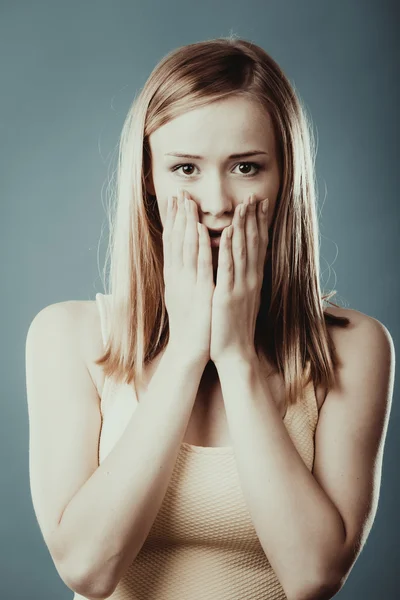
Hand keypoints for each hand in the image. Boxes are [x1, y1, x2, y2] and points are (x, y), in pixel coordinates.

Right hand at [163, 189, 213, 365]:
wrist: (190, 350)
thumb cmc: (191, 324)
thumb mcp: (184, 295)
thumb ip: (184, 276)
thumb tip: (184, 259)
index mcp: (174, 278)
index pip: (172, 243)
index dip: (173, 221)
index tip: (174, 200)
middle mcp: (177, 278)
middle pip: (176, 241)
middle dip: (178, 215)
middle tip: (179, 191)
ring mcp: (188, 284)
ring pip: (186, 248)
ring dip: (187, 223)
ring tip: (188, 201)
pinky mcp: (200, 293)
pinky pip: (200, 266)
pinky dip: (200, 246)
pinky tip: (201, 230)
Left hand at [210, 193, 269, 364]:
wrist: (235, 352)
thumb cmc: (235, 326)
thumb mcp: (243, 298)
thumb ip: (244, 278)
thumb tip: (245, 261)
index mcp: (253, 280)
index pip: (258, 246)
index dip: (260, 223)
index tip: (261, 203)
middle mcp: (250, 280)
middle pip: (254, 243)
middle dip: (254, 218)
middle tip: (255, 195)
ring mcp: (240, 287)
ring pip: (243, 251)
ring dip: (243, 226)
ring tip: (244, 204)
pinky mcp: (226, 296)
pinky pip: (228, 269)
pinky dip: (228, 250)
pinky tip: (228, 233)